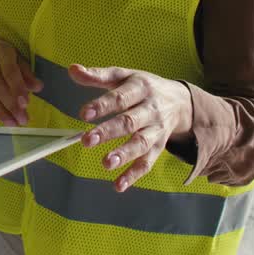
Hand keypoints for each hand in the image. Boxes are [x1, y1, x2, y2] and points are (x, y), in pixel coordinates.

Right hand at [0, 34, 42, 125]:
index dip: (17, 88)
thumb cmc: (4, 57)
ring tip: (11, 124)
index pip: (9, 71)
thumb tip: (37, 88)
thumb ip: (27, 74)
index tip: (26, 105)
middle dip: (10, 105)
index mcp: (0, 50)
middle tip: (22, 120)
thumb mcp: (18, 59)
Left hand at [69, 64, 193, 191]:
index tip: (84, 113)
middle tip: (87, 140)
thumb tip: (72, 70)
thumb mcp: (123, 75)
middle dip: (109, 132)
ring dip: (124, 154)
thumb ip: (98, 75)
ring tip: (106, 163)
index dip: (102, 105)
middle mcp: (151, 110)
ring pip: (141, 144)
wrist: (180, 101)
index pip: (120, 98)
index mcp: (140, 89)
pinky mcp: (158, 148)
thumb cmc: (143, 87)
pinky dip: (134, 175)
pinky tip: (118, 184)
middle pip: (130, 122)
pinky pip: (148, 163)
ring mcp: (156, 130)